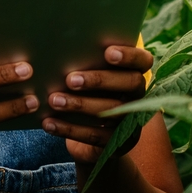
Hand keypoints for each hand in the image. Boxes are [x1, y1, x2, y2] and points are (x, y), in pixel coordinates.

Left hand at [43, 45, 153, 163]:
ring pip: (110, 111)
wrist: (90, 136)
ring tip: (54, 100)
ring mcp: (129, 121)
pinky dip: (68, 129)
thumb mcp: (91, 77)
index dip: (129, 56)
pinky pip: (93, 136)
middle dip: (100, 80)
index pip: (143, 61)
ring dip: (79, 105)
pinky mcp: (116, 143)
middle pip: (130, 84)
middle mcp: (138, 97)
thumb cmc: (87, 93)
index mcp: (135, 74)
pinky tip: (48, 123)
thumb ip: (87, 63)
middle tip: (70, 79)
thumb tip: (60, 49)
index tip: (107, 52)